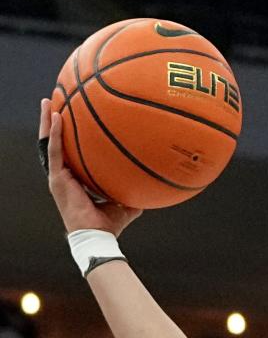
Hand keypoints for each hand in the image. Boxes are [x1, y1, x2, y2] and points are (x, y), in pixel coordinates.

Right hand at [40, 98, 140, 235]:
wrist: (97, 236)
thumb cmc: (108, 225)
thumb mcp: (125, 204)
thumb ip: (133, 193)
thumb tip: (149, 186)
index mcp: (76, 179)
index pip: (70, 153)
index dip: (69, 136)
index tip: (72, 118)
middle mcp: (65, 175)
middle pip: (56, 142)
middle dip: (53, 122)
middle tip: (53, 102)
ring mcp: (59, 176)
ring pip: (49, 142)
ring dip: (47, 121)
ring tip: (47, 101)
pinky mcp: (57, 179)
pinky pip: (54, 151)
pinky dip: (54, 134)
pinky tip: (55, 117)